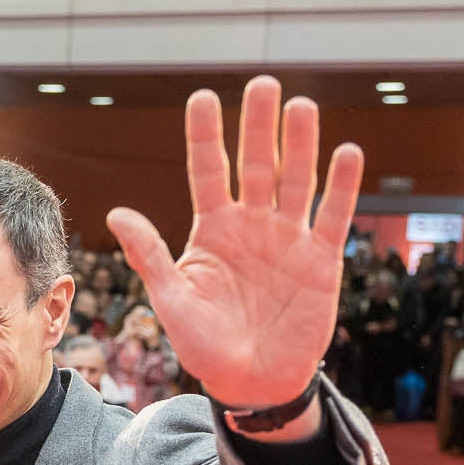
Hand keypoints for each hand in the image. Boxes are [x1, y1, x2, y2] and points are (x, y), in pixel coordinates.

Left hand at [106, 77, 364, 409]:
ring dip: (299, 145)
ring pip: (296, 181)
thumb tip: (117, 213)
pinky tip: (347, 153)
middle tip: (263, 83)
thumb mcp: (172, 300)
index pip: (208, 172)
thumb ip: (150, 256)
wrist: (248, 381)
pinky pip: (332, 217)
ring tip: (300, 107)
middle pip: (255, 165)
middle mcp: (251, 225)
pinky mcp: (321, 260)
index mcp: (212, 230)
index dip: (206, 136)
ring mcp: (288, 239)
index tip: (203, 96)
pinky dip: (341, 186)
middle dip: (258, 126)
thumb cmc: (203, 344)